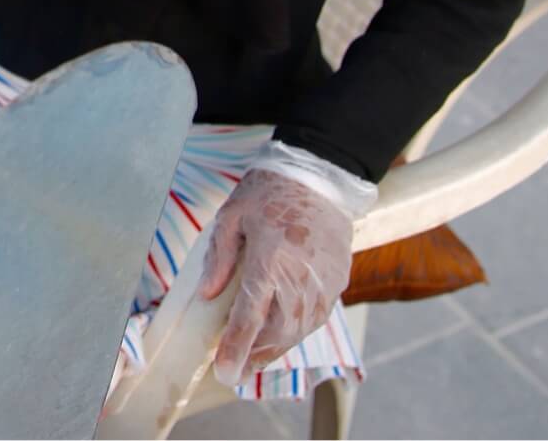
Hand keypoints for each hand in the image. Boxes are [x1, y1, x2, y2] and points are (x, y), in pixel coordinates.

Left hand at [200, 164, 357, 386]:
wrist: (321, 175)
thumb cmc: (270, 191)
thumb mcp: (232, 216)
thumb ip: (219, 257)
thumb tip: (208, 294)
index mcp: (271, 260)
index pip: (250, 317)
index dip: (236, 349)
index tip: (224, 373)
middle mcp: (301, 277)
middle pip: (278, 332)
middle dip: (256, 354)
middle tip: (236, 369)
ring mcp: (324, 281)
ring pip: (300, 330)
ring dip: (277, 347)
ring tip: (255, 356)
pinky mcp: (338, 280)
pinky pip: (317, 317)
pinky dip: (298, 331)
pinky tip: (283, 333)